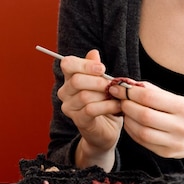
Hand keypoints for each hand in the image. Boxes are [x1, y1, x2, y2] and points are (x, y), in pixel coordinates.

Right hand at [57, 49, 122, 165]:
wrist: (107, 130)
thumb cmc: (105, 103)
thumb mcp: (104, 83)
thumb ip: (96, 69)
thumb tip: (93, 52)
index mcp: (70, 78)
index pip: (67, 63)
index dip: (84, 64)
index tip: (102, 69)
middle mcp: (65, 92)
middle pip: (76, 80)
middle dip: (97, 81)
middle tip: (112, 84)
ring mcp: (69, 107)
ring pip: (84, 95)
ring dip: (105, 95)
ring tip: (117, 96)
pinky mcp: (79, 121)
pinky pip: (91, 109)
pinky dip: (107, 106)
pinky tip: (117, 106)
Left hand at [108, 81, 183, 176]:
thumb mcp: (180, 99)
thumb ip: (156, 92)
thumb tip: (131, 83)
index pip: (150, 97)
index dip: (131, 92)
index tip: (120, 87)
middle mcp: (181, 127)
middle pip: (144, 115)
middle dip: (126, 105)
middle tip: (119, 98)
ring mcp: (174, 143)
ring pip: (141, 131)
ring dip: (127, 119)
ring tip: (124, 110)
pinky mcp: (166, 154)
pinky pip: (142, 142)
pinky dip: (132, 131)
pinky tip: (130, 122)